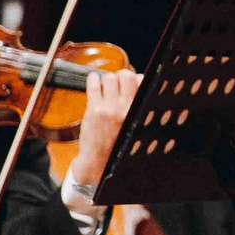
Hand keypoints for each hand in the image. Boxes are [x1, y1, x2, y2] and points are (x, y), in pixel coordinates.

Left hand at [67, 67, 141, 189]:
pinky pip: (94, 85)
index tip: (130, 84)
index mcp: (139, 111)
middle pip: (126, 75)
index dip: (135, 80)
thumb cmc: (118, 142)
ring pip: (109, 78)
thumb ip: (137, 104)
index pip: (142, 82)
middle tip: (116, 83)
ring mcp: (110, 108)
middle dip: (121, 76)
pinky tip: (94, 82)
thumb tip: (138, 80)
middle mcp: (127, 108)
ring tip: (104, 87)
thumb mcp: (135, 123)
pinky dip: (93, 80)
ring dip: (106, 80)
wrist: (100, 160)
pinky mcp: (94, 110)